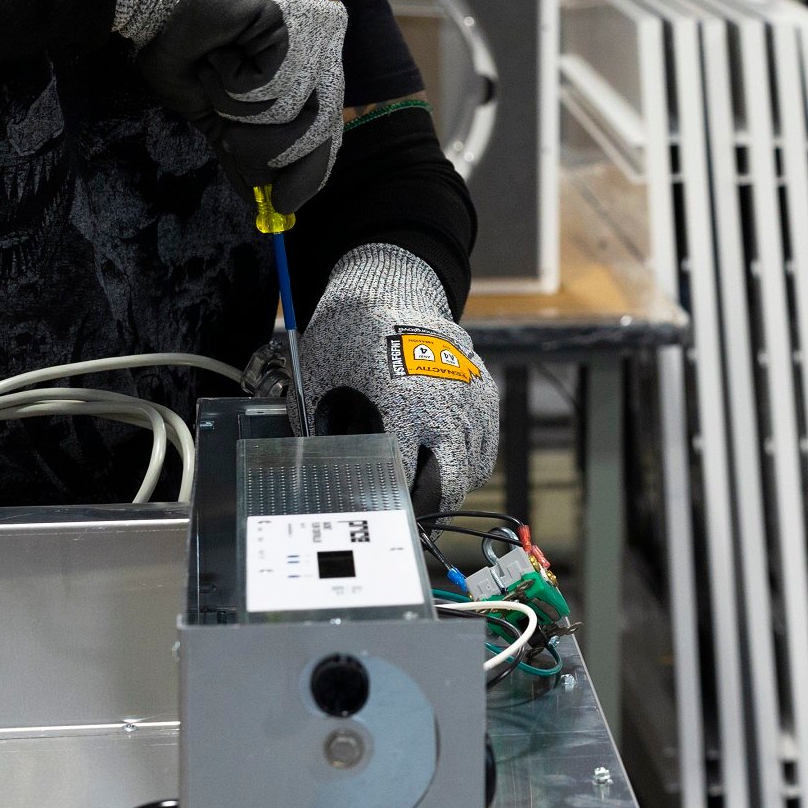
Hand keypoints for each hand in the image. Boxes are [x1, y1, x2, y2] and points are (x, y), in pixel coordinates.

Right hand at [111, 0, 346, 210]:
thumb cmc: (180, 41)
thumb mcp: (214, 108)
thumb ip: (241, 148)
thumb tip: (259, 200)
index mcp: (312, 61)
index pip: (328, 128)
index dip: (308, 172)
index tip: (283, 207)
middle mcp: (325, 43)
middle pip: (320, 128)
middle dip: (269, 150)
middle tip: (231, 138)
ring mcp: (317, 27)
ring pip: (295, 110)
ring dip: (241, 109)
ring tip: (215, 74)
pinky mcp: (299, 16)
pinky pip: (277, 83)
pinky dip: (237, 83)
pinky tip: (220, 56)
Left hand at [300, 243, 496, 511]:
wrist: (388, 289)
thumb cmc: (348, 338)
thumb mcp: (320, 384)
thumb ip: (324, 433)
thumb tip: (321, 480)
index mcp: (402, 406)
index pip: (401, 479)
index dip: (388, 505)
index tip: (375, 516)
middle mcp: (444, 406)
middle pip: (449, 484)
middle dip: (427, 509)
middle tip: (406, 518)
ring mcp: (469, 398)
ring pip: (473, 469)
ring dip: (449, 488)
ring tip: (423, 496)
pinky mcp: (484, 390)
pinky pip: (486, 446)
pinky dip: (470, 464)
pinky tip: (448, 468)